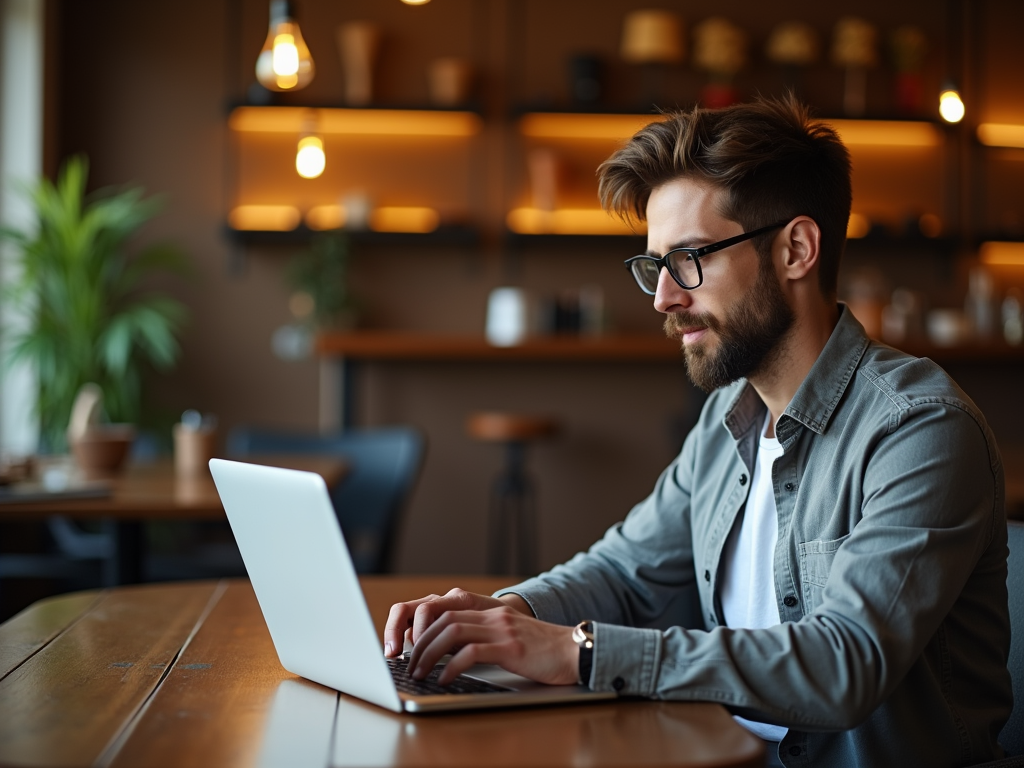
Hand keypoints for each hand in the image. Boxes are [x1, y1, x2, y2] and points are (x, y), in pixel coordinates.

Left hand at [407, 604, 578, 685]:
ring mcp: (502, 630)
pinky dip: (452, 666)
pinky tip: (445, 679)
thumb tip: (455, 654)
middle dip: (421, 643)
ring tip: (420, 673)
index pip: (447, 611)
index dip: (425, 629)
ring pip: (453, 632)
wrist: (575, 651)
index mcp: (492, 612)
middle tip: (411, 665)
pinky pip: (472, 653)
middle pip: (444, 620)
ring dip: (430, 654)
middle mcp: (494, 616)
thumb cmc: (544, 651)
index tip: (413, 648)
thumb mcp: (511, 636)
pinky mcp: (511, 648)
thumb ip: (487, 637)